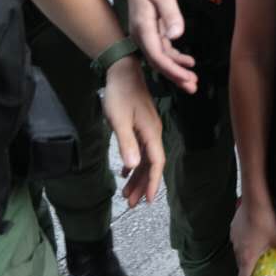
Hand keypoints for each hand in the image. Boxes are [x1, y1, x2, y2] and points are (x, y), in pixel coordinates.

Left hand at [103, 58, 164, 206]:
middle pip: (151, 164)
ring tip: (127, 194)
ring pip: (145, 158)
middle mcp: (153, 133)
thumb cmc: (120, 94)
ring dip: (137, 176)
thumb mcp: (119, 120)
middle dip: (143, 184)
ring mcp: (148, 129)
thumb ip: (127, 144)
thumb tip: (133, 167)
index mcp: (151, 133)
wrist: (123, 71)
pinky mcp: (141, 125)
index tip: (149, 200)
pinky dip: (134, 163)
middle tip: (132, 203)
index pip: (156, 162)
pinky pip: (140, 150)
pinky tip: (125, 171)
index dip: (153, 182)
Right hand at [122, 0, 197, 91]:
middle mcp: (142, 34)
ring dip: (176, 69)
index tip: (186, 78)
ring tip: (192, 79)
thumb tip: (177, 36)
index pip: (157, 56)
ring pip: (161, 57)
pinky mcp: (151, 28)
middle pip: (158, 62)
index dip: (172, 70)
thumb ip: (171, 15)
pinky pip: (163, 48)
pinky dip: (174, 57)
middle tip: (192, 87)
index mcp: (143, 28)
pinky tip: (187, 62)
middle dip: (175, 76)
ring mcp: (146, 32)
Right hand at [231, 199, 275, 275]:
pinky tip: (254, 232)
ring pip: (239, 252)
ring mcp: (233, 239)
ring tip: (258, 246)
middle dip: (250, 267)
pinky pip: (238, 239)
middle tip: (261, 263)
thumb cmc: (266, 220)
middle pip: (241, 267)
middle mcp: (237, 251)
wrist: (254, 200)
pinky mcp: (233, 229)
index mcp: (247, 258)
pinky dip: (244, 240)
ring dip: (247, 252)